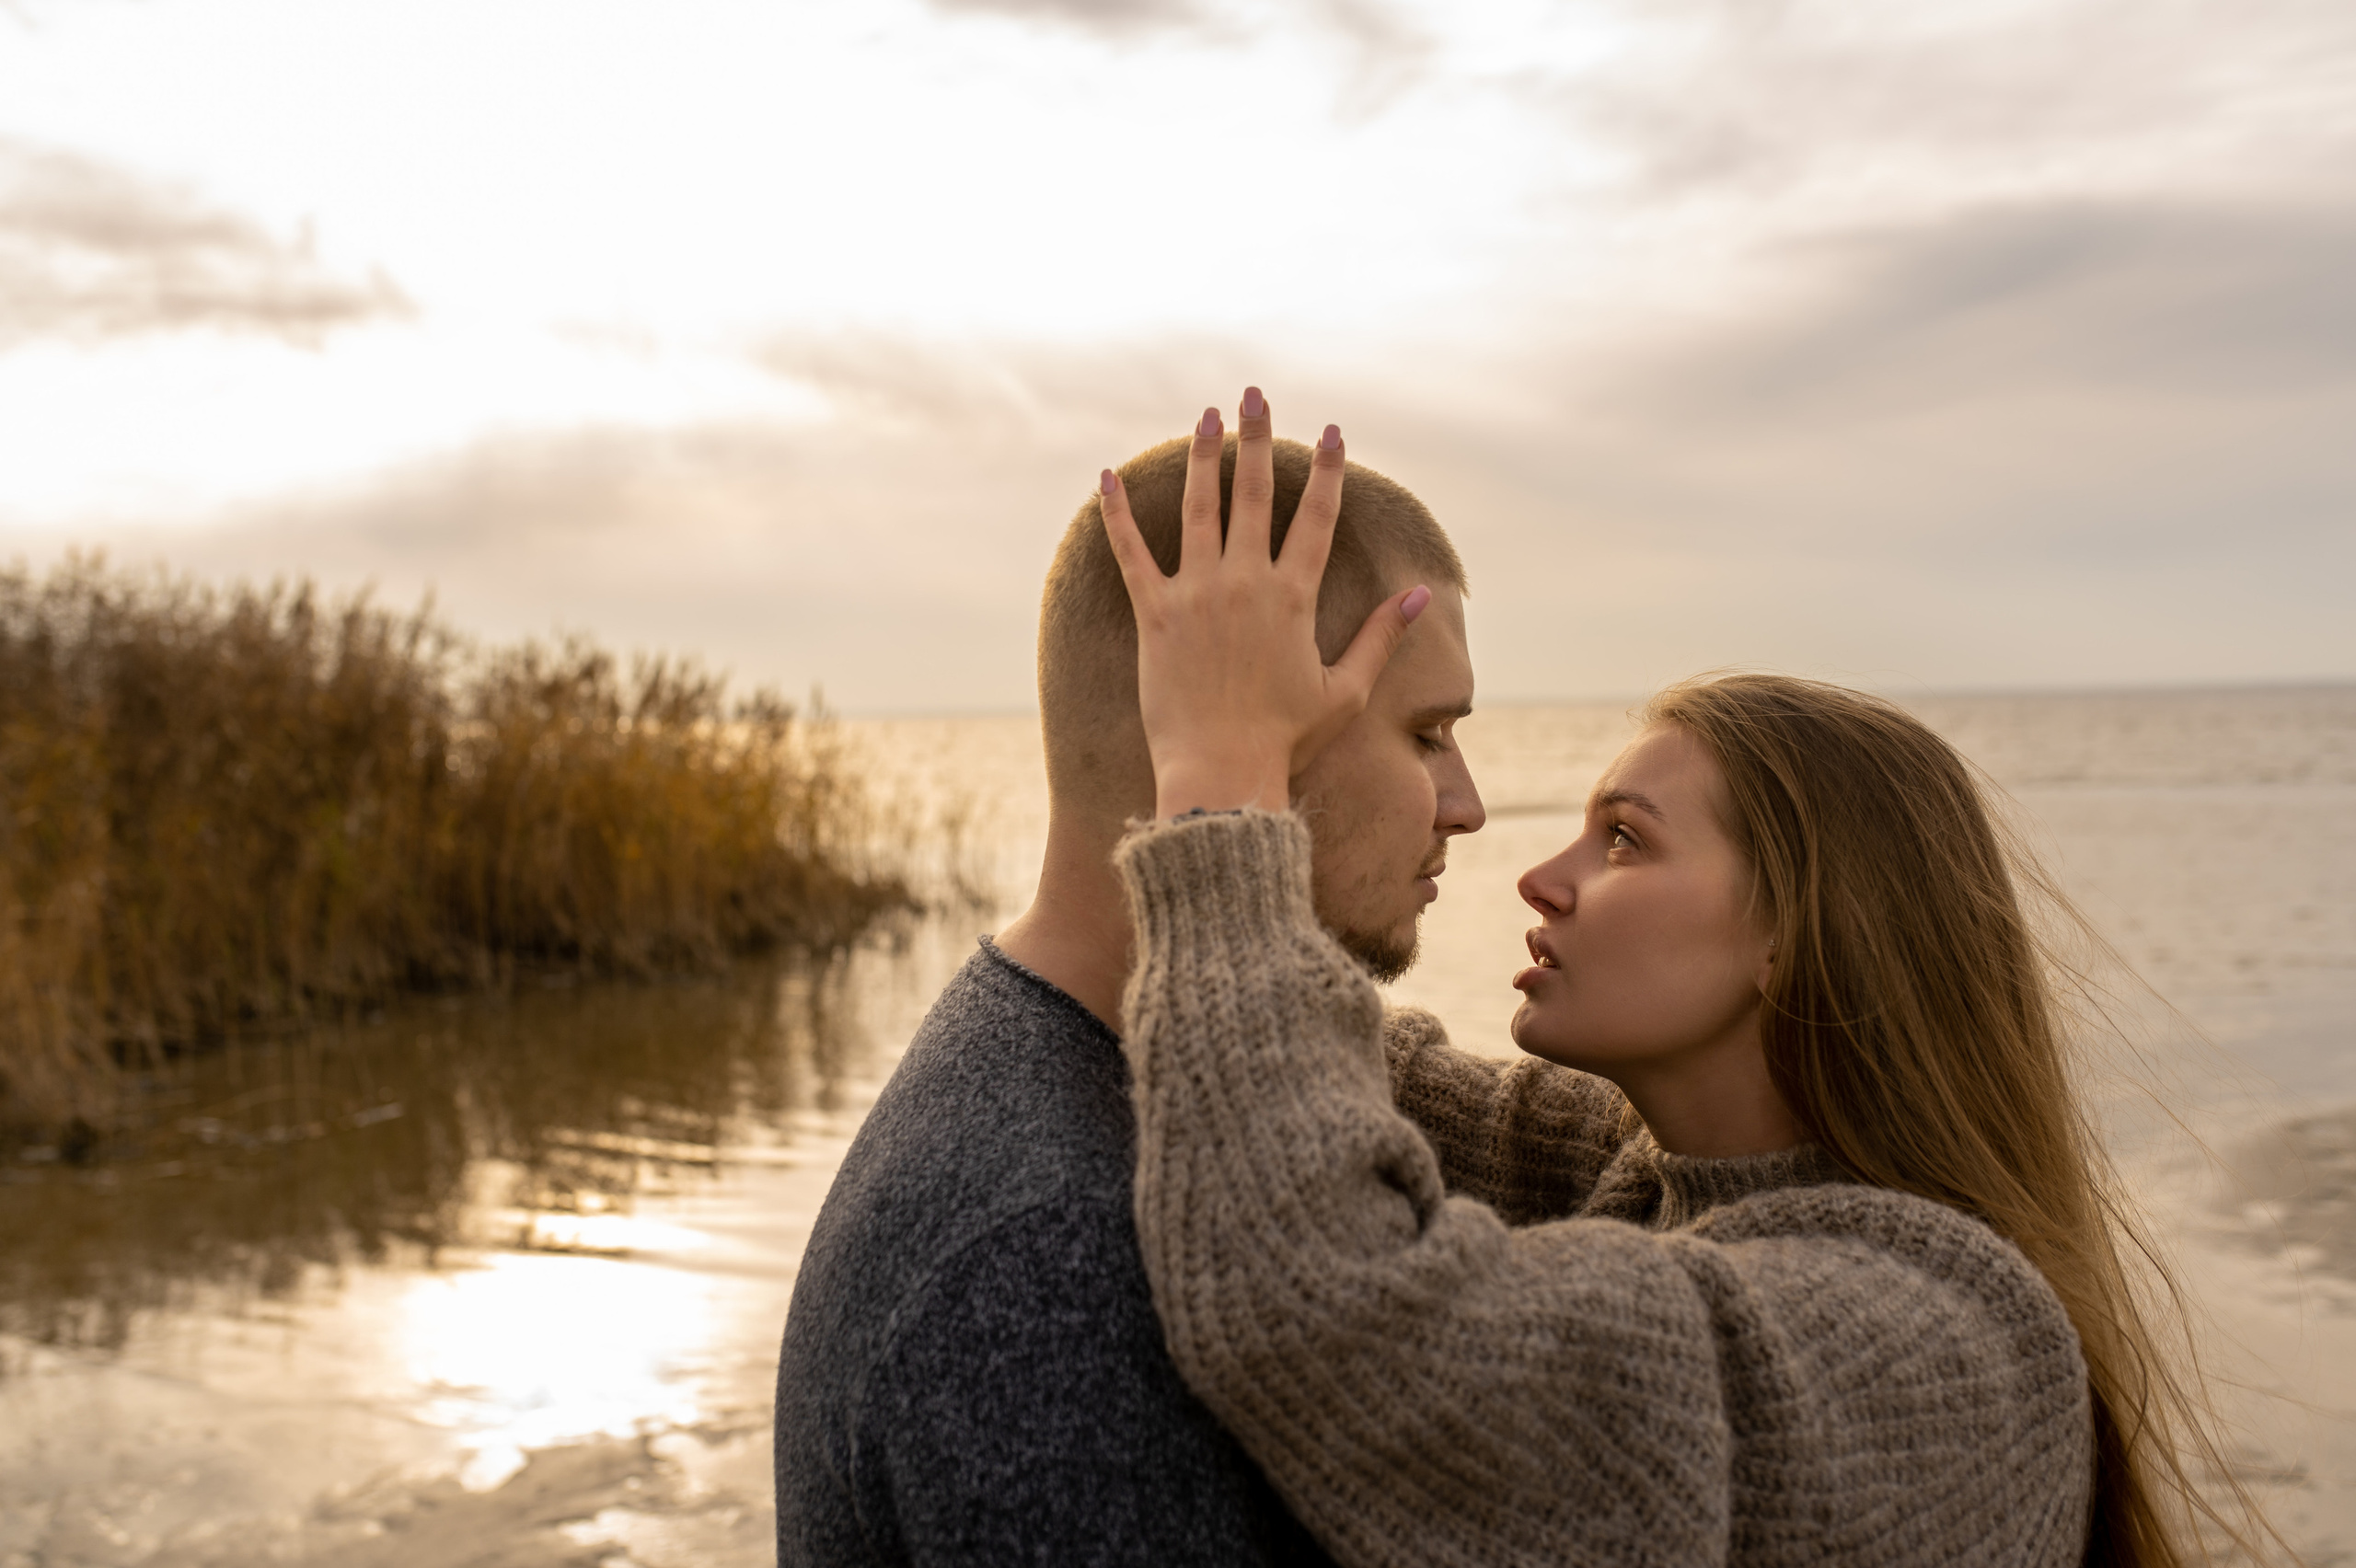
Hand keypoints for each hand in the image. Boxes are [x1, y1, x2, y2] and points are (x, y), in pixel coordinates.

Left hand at [1099, 388, 1431, 818]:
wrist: (1220, 773)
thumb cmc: (1286, 740)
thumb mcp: (1345, 690)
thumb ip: (1382, 636)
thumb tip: (1425, 596)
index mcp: (1294, 597)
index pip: (1315, 518)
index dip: (1326, 472)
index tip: (1331, 432)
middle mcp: (1245, 583)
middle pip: (1253, 494)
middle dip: (1257, 438)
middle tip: (1255, 394)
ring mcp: (1197, 594)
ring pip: (1198, 508)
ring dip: (1203, 457)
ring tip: (1207, 415)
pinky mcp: (1154, 615)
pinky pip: (1130, 553)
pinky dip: (1116, 514)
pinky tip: (1107, 476)